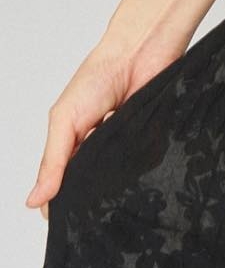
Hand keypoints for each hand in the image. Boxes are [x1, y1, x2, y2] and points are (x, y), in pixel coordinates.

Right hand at [26, 35, 187, 221]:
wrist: (140, 51)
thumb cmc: (98, 77)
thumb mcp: (65, 119)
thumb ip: (52, 161)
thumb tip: (33, 201)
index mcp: (72, 147)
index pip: (64, 188)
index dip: (63, 203)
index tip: (66, 217)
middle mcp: (98, 151)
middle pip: (92, 188)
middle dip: (92, 191)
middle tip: (94, 191)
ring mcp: (124, 148)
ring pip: (117, 181)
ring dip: (114, 176)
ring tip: (112, 164)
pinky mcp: (149, 142)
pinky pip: (142, 165)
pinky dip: (136, 162)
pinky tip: (132, 155)